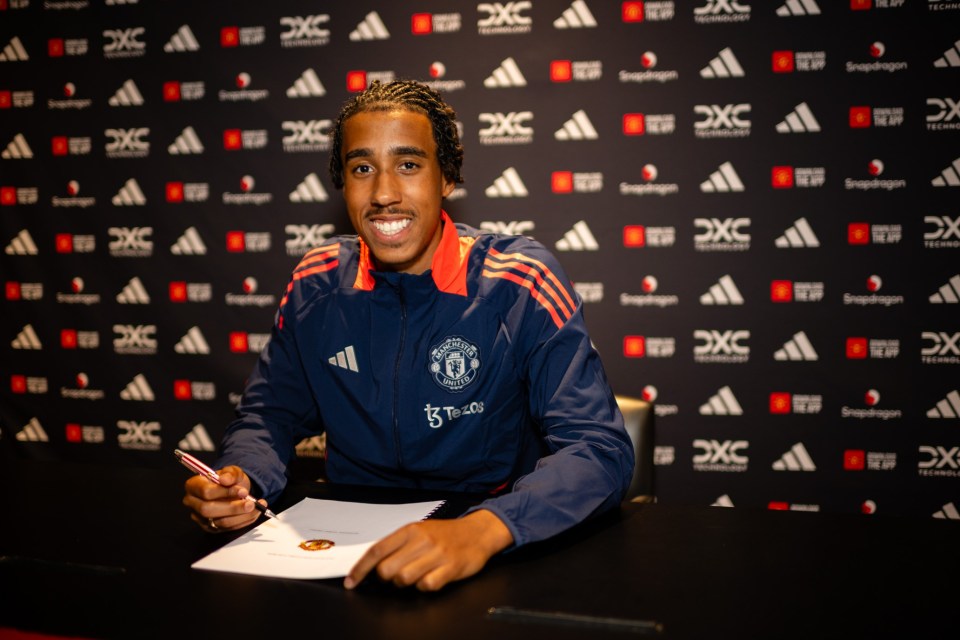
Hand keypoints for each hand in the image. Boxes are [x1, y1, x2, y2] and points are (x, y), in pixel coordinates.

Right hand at [182, 465, 264, 532]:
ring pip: (220, 522)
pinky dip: (244, 521)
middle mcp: (193, 503)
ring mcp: (201, 518)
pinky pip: (228, 529)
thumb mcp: (232, 471)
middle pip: (208, 510)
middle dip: (233, 508)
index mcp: (194, 486)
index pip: (205, 492)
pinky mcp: (211, 528)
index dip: (225, 492)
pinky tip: (254, 513)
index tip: (243, 491)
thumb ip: (230, 473)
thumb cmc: (229, 480)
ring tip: (256, 507)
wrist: (233, 489)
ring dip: (242, 516)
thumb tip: (225, 479)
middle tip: (251, 503)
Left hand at [344, 509, 513, 591]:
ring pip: (404, 579)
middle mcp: (422, 540)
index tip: (351, 582)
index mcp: (410, 530)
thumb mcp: (420, 531)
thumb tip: (372, 563)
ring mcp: (437, 554)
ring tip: (417, 575)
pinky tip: (432, 578)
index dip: (360, 569)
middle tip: (397, 574)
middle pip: (387, 569)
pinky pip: (426, 586)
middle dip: (387, 578)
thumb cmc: (445, 534)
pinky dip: (425, 586)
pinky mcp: (451, 568)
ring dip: (406, 583)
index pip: (377, 551)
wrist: (478, 532)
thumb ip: (398, 545)